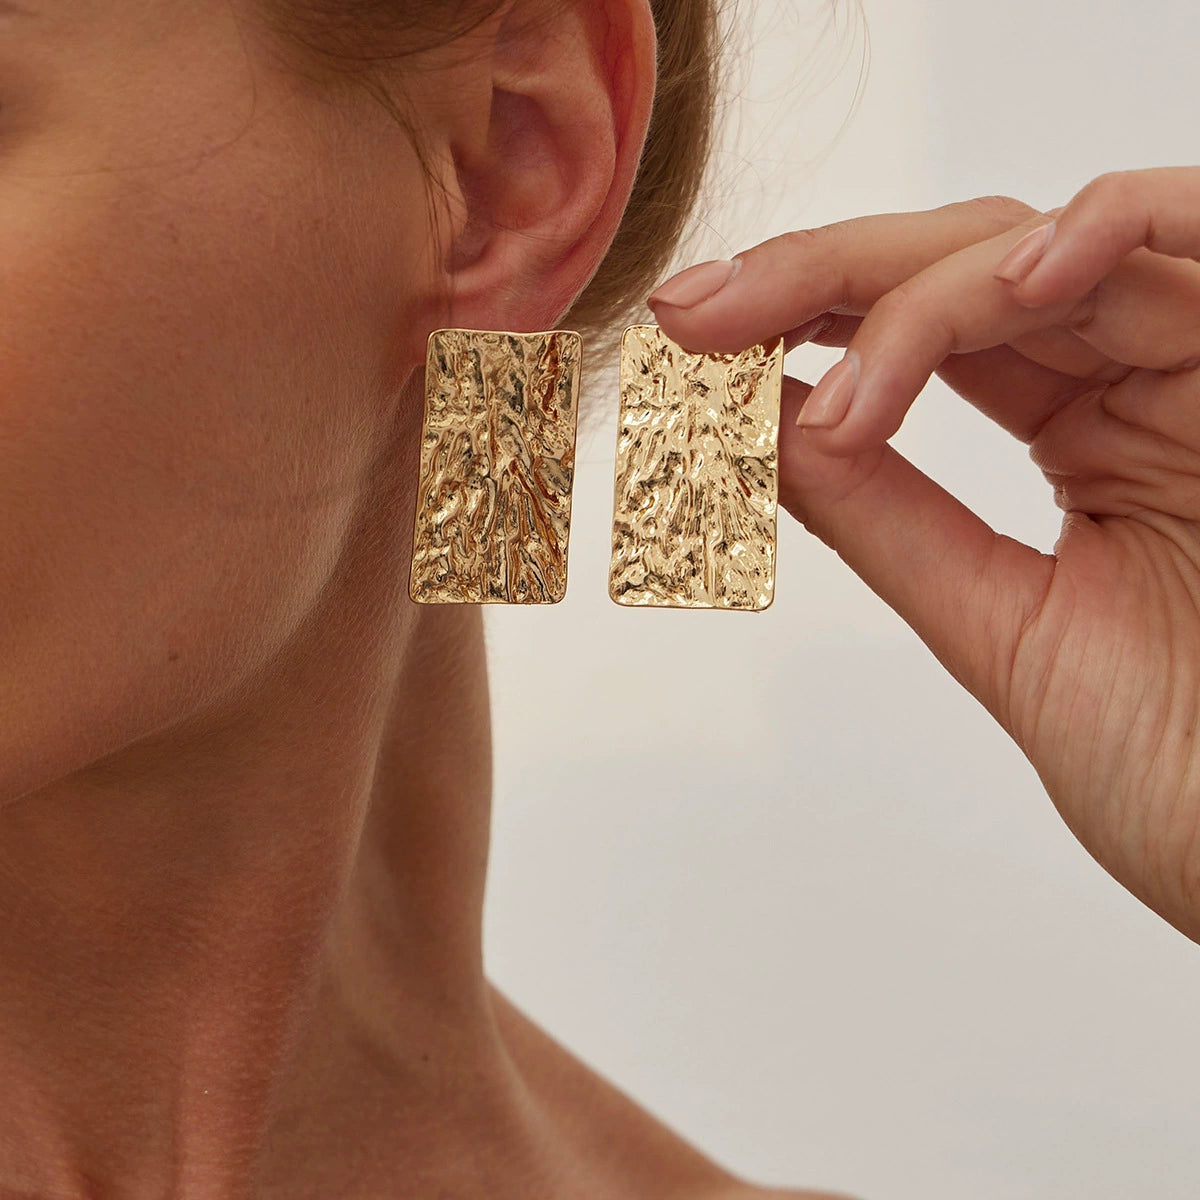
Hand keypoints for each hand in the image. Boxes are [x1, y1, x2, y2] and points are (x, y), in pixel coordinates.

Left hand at [650, 170, 1199, 944]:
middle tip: (696, 312)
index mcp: (1087, 434)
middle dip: (816, 277)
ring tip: (783, 339)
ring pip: (1046, 249)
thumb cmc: (1187, 770)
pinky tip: (1002, 283)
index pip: (929, 332)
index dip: (806, 318)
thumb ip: (887, 520)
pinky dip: (1093, 234)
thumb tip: (766, 435)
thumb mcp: (1000, 623)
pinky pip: (1189, 236)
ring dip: (901, 284)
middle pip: (966, 266)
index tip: (693, 341)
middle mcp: (1143, 379)